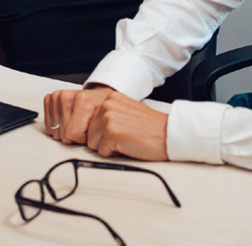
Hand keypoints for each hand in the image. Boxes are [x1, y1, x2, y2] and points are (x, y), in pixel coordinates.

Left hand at [43, 85, 167, 160]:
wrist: (170, 134)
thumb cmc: (149, 129)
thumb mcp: (124, 112)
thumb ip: (104, 115)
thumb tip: (81, 129)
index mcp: (108, 98)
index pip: (86, 120)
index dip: (99, 132)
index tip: (116, 132)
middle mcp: (106, 104)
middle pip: (87, 133)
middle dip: (103, 140)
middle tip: (124, 137)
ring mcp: (108, 117)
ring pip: (92, 143)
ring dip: (108, 147)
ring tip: (127, 140)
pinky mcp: (112, 132)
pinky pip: (101, 151)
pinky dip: (114, 153)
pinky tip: (129, 146)